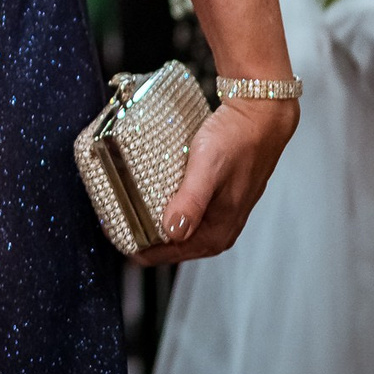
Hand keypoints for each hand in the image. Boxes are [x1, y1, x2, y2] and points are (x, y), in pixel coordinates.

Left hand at [129, 97, 297, 265]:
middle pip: (174, 245)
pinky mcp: (215, 198)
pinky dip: (165, 209)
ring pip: (179, 228)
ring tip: (126, 213)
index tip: (116, 238)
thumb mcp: (207, 168)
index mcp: (219, 231)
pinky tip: (150, 198)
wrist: (258, 119)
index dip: (143, 249)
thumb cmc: (236, 141)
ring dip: (154, 224)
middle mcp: (220, 228)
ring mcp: (218, 214)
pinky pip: (185, 212)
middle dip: (145, 239)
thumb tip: (172, 232)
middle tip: (115, 225)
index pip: (173, 254)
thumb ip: (191, 202)